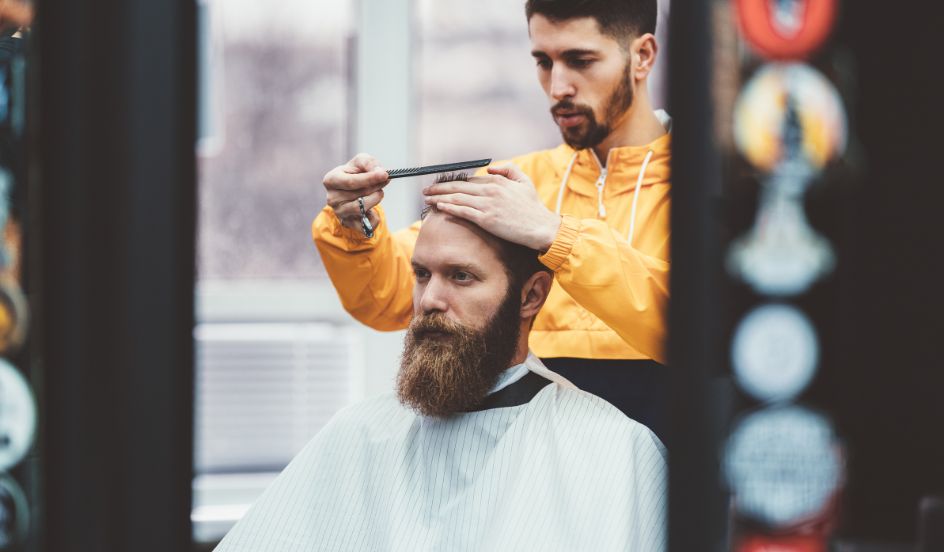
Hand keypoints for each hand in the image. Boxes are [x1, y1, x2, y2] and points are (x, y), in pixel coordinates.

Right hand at [322, 153, 388, 232]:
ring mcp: (339, 212)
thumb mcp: (360, 162)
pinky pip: (367, 224)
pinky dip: (375, 217)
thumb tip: (380, 172)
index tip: (384, 175)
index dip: (370, 178)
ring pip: (362, 208)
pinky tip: (372, 208)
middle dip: (376, 186)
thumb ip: (369, 163)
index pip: (351, 182)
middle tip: (385, 180)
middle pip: (359, 194)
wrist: (350, 190)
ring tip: (378, 192)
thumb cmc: (355, 173)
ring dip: (376, 199)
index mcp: (331, 180)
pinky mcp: (348, 224)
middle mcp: (332, 198)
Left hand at [422, 164, 560, 251]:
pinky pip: (463, 211)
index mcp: (498, 181)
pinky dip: (449, 207)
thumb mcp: (524, 182)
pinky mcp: (486, 219)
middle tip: (426, 190)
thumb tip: (490, 168)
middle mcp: (491, 190)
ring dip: (439, 197)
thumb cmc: (533, 208)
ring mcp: (488, 204)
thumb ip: (508, 170)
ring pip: (458, 198)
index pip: (470, 180)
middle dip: (439, 188)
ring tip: (428, 198)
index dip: (453, 183)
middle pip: (459, 187)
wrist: (540, 227)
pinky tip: (439, 206)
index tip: (443, 186)